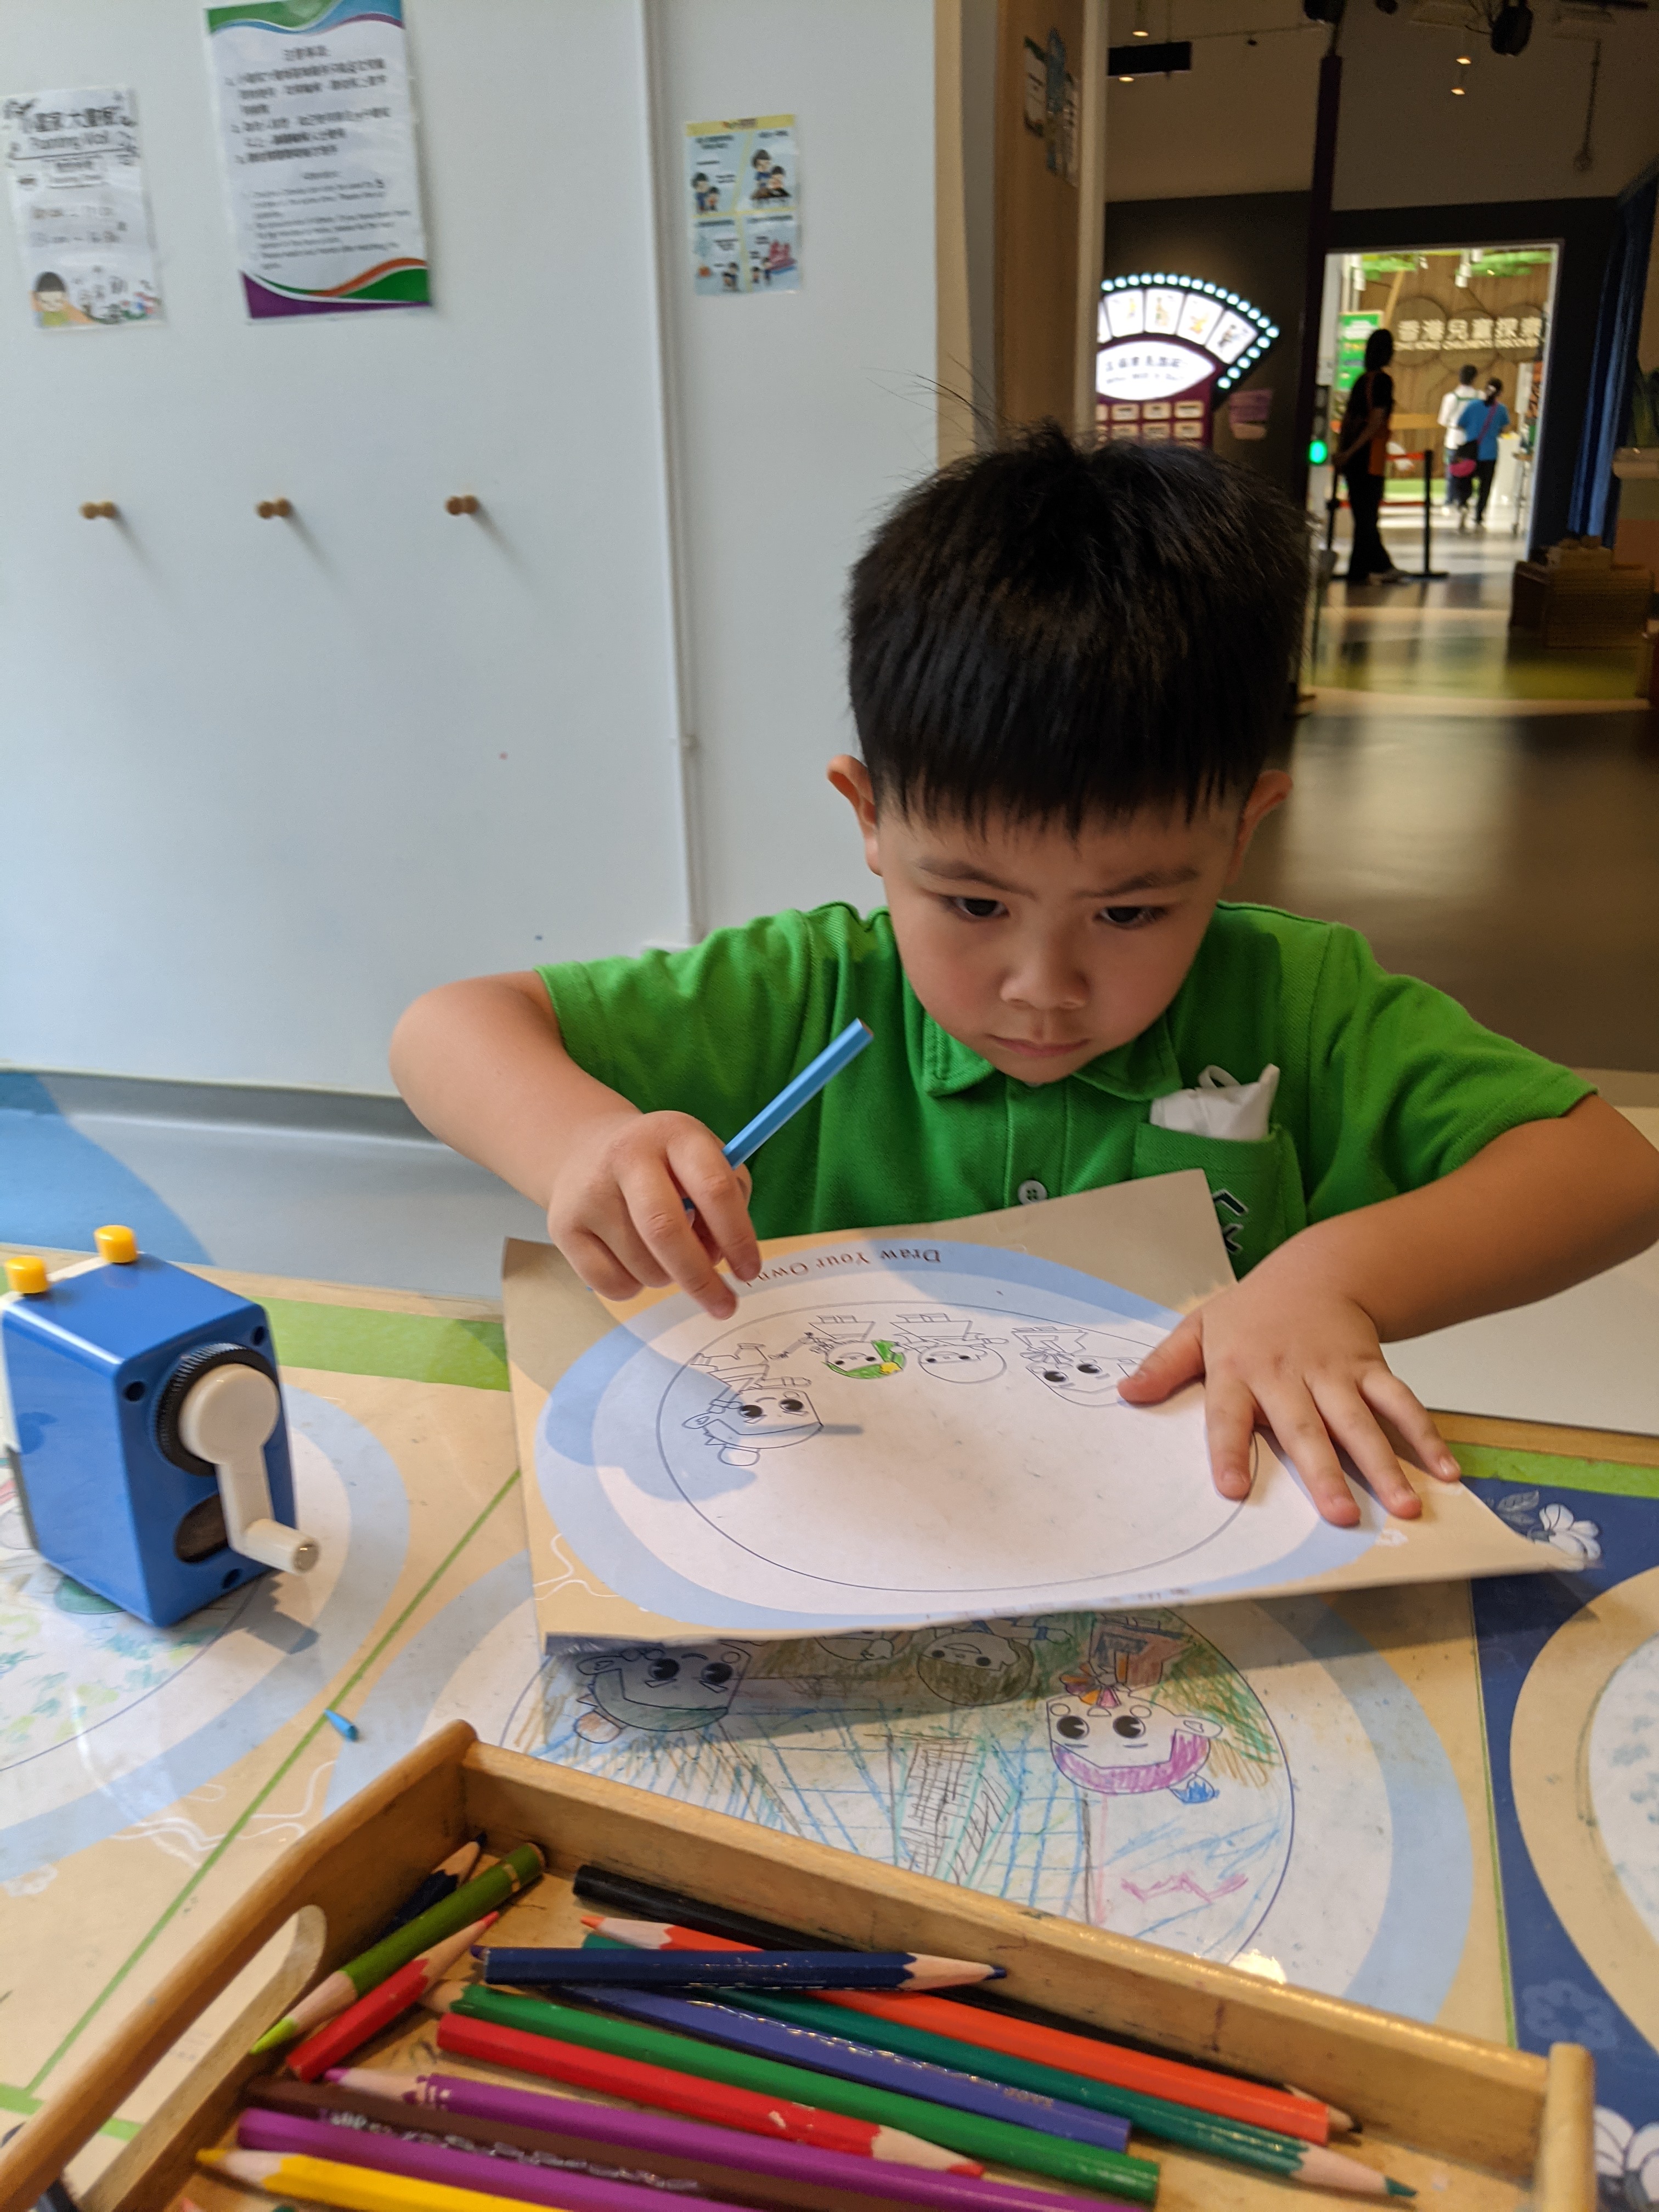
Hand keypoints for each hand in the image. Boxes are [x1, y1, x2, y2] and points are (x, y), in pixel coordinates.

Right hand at [545, 1108, 758, 1319]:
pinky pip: (613, 1285)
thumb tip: (717, 1257)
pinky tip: (634, 1260)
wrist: (586, 1150)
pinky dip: (635, 1287)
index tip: (750, 1272)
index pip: (713, 1187)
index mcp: (675, 1134)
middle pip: (665, 1230)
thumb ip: (727, 1201)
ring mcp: (589, 1192)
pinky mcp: (564, 1226)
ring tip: (666, 1255)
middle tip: (724, 1306)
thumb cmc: (665, 1166)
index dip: (737, 1236)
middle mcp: (627, 1156)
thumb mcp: (703, 1161)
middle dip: (700, 1278)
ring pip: (644, 1266)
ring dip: (668, 1278)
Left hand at [1117, 1273, 1461, 1525]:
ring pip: (1359, 1421)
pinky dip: (1425, 1435)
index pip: (1229, 1415)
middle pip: (1305, 1428)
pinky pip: (1400, 1402)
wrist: (1317, 1269)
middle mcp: (1287, 1374)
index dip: (1230, 1450)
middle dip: (1324, 1472)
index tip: (1233, 1489)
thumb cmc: (1251, 1312)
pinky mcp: (1370, 1368)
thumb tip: (1125, 1393)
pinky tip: (1444, 1471)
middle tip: (1339, 1516)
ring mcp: (1334, 1372)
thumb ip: (1165, 1365)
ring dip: (1383, 1464)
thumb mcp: (1198, 1327)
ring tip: (1402, 1507)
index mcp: (1238, 1369)